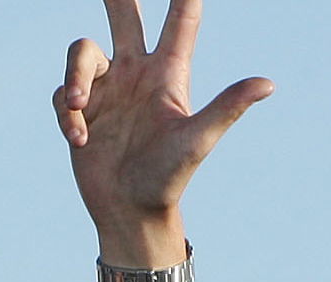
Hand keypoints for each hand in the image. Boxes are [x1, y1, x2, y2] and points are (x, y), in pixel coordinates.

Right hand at [57, 0, 271, 258]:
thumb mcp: (197, 140)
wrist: (131, 212)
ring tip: (77, 106)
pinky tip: (81, 139)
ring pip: (81, 52)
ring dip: (75, 75)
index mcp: (168, 72)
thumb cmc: (169, 178)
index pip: (180, 18)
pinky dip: (66, 114)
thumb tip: (268, 84)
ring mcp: (106, 90)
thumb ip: (227, 107)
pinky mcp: (80, 111)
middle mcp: (136, 73)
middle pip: (125, 14)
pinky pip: (61, 95)